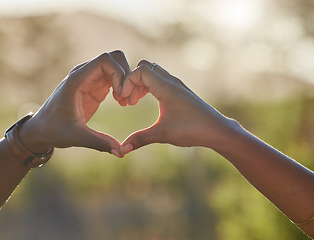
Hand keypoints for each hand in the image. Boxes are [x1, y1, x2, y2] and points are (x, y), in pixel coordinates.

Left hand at [20, 50, 130, 157]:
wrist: (42, 129)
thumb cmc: (54, 131)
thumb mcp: (76, 137)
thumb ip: (99, 142)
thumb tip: (121, 153)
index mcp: (77, 80)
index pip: (105, 59)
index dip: (119, 73)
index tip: (121, 94)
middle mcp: (83, 74)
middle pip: (114, 58)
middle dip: (126, 75)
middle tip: (127, 99)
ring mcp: (89, 78)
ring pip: (116, 65)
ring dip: (125, 81)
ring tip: (125, 102)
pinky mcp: (94, 86)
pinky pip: (113, 76)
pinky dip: (122, 86)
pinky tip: (122, 103)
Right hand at [120, 60, 235, 153]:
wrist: (216, 130)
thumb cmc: (192, 130)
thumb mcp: (163, 135)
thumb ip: (140, 139)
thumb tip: (122, 150)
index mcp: (166, 88)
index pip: (140, 70)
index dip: (127, 82)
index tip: (124, 100)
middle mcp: (171, 82)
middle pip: (144, 67)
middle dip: (132, 81)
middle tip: (127, 101)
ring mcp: (176, 84)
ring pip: (152, 72)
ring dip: (140, 83)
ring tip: (133, 102)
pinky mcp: (179, 90)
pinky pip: (159, 79)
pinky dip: (148, 86)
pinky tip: (145, 101)